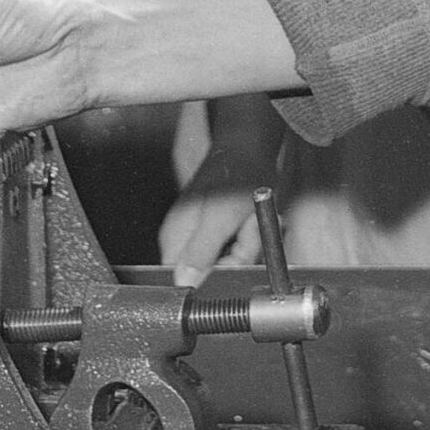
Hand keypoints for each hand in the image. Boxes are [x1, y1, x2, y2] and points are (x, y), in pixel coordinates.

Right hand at [160, 124, 282, 283]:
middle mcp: (183, 240)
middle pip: (212, 273)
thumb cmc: (236, 174)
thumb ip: (200, 251)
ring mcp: (201, 235)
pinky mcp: (218, 231)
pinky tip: (254, 220)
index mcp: (175, 238)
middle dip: (239, 255)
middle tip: (247, 228)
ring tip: (250, 219)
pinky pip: (238, 249)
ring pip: (230, 262)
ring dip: (250, 244)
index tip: (234, 250)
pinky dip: (252, 237)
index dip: (217, 274)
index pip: (187, 282)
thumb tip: (184, 282)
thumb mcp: (219, 217)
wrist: (249, 146)